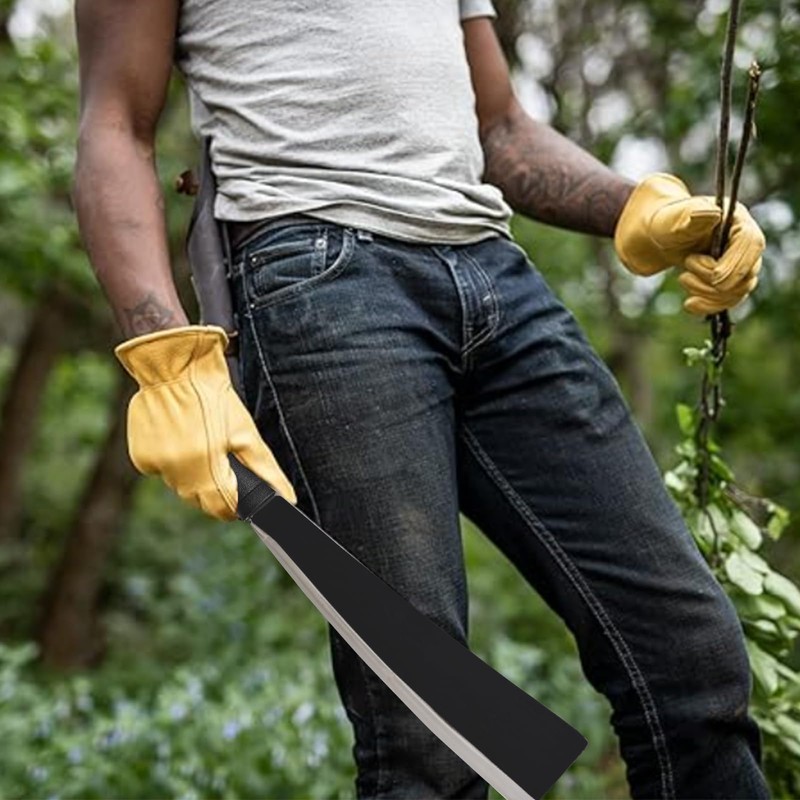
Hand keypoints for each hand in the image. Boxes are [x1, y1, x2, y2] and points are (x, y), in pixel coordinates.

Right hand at [115, 325, 296, 519]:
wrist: (175, 368)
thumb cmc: (214, 397)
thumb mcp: (246, 432)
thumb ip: (265, 470)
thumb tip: (287, 498)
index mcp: (206, 467)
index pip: (223, 508)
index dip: (235, 506)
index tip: (240, 497)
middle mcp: (177, 471)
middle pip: (199, 500)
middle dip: (214, 490)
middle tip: (221, 463)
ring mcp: (155, 465)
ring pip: (179, 487)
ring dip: (192, 476)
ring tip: (201, 443)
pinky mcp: (140, 457)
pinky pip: (160, 472)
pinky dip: (171, 463)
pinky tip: (179, 439)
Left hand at [614, 173, 764, 314]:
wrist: (658, 238)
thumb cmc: (665, 225)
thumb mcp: (674, 221)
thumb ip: (692, 218)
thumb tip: (712, 214)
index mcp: (737, 219)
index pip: (752, 244)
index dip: (735, 265)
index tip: (713, 277)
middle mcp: (745, 241)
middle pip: (748, 272)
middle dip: (714, 282)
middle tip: (685, 273)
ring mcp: (741, 261)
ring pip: (739, 290)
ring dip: (708, 294)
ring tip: (683, 279)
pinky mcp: (730, 279)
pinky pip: (730, 300)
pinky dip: (710, 306)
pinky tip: (689, 304)